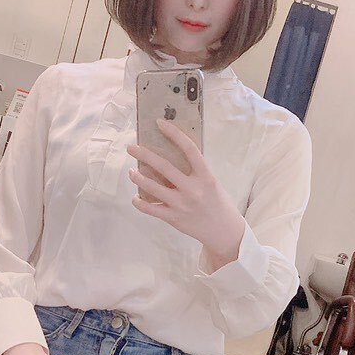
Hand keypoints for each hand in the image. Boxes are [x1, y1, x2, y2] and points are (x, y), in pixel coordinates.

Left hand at [127, 121, 244, 269]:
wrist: (223, 231)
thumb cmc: (217, 203)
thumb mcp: (211, 183)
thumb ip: (195, 171)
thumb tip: (172, 155)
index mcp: (205, 176)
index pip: (189, 149)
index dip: (174, 134)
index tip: (160, 123)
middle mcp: (193, 189)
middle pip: (164, 167)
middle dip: (144, 154)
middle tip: (131, 147)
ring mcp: (181, 204)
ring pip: (153, 187)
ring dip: (138, 178)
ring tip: (132, 172)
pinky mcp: (173, 218)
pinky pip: (151, 209)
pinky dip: (140, 203)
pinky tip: (135, 197)